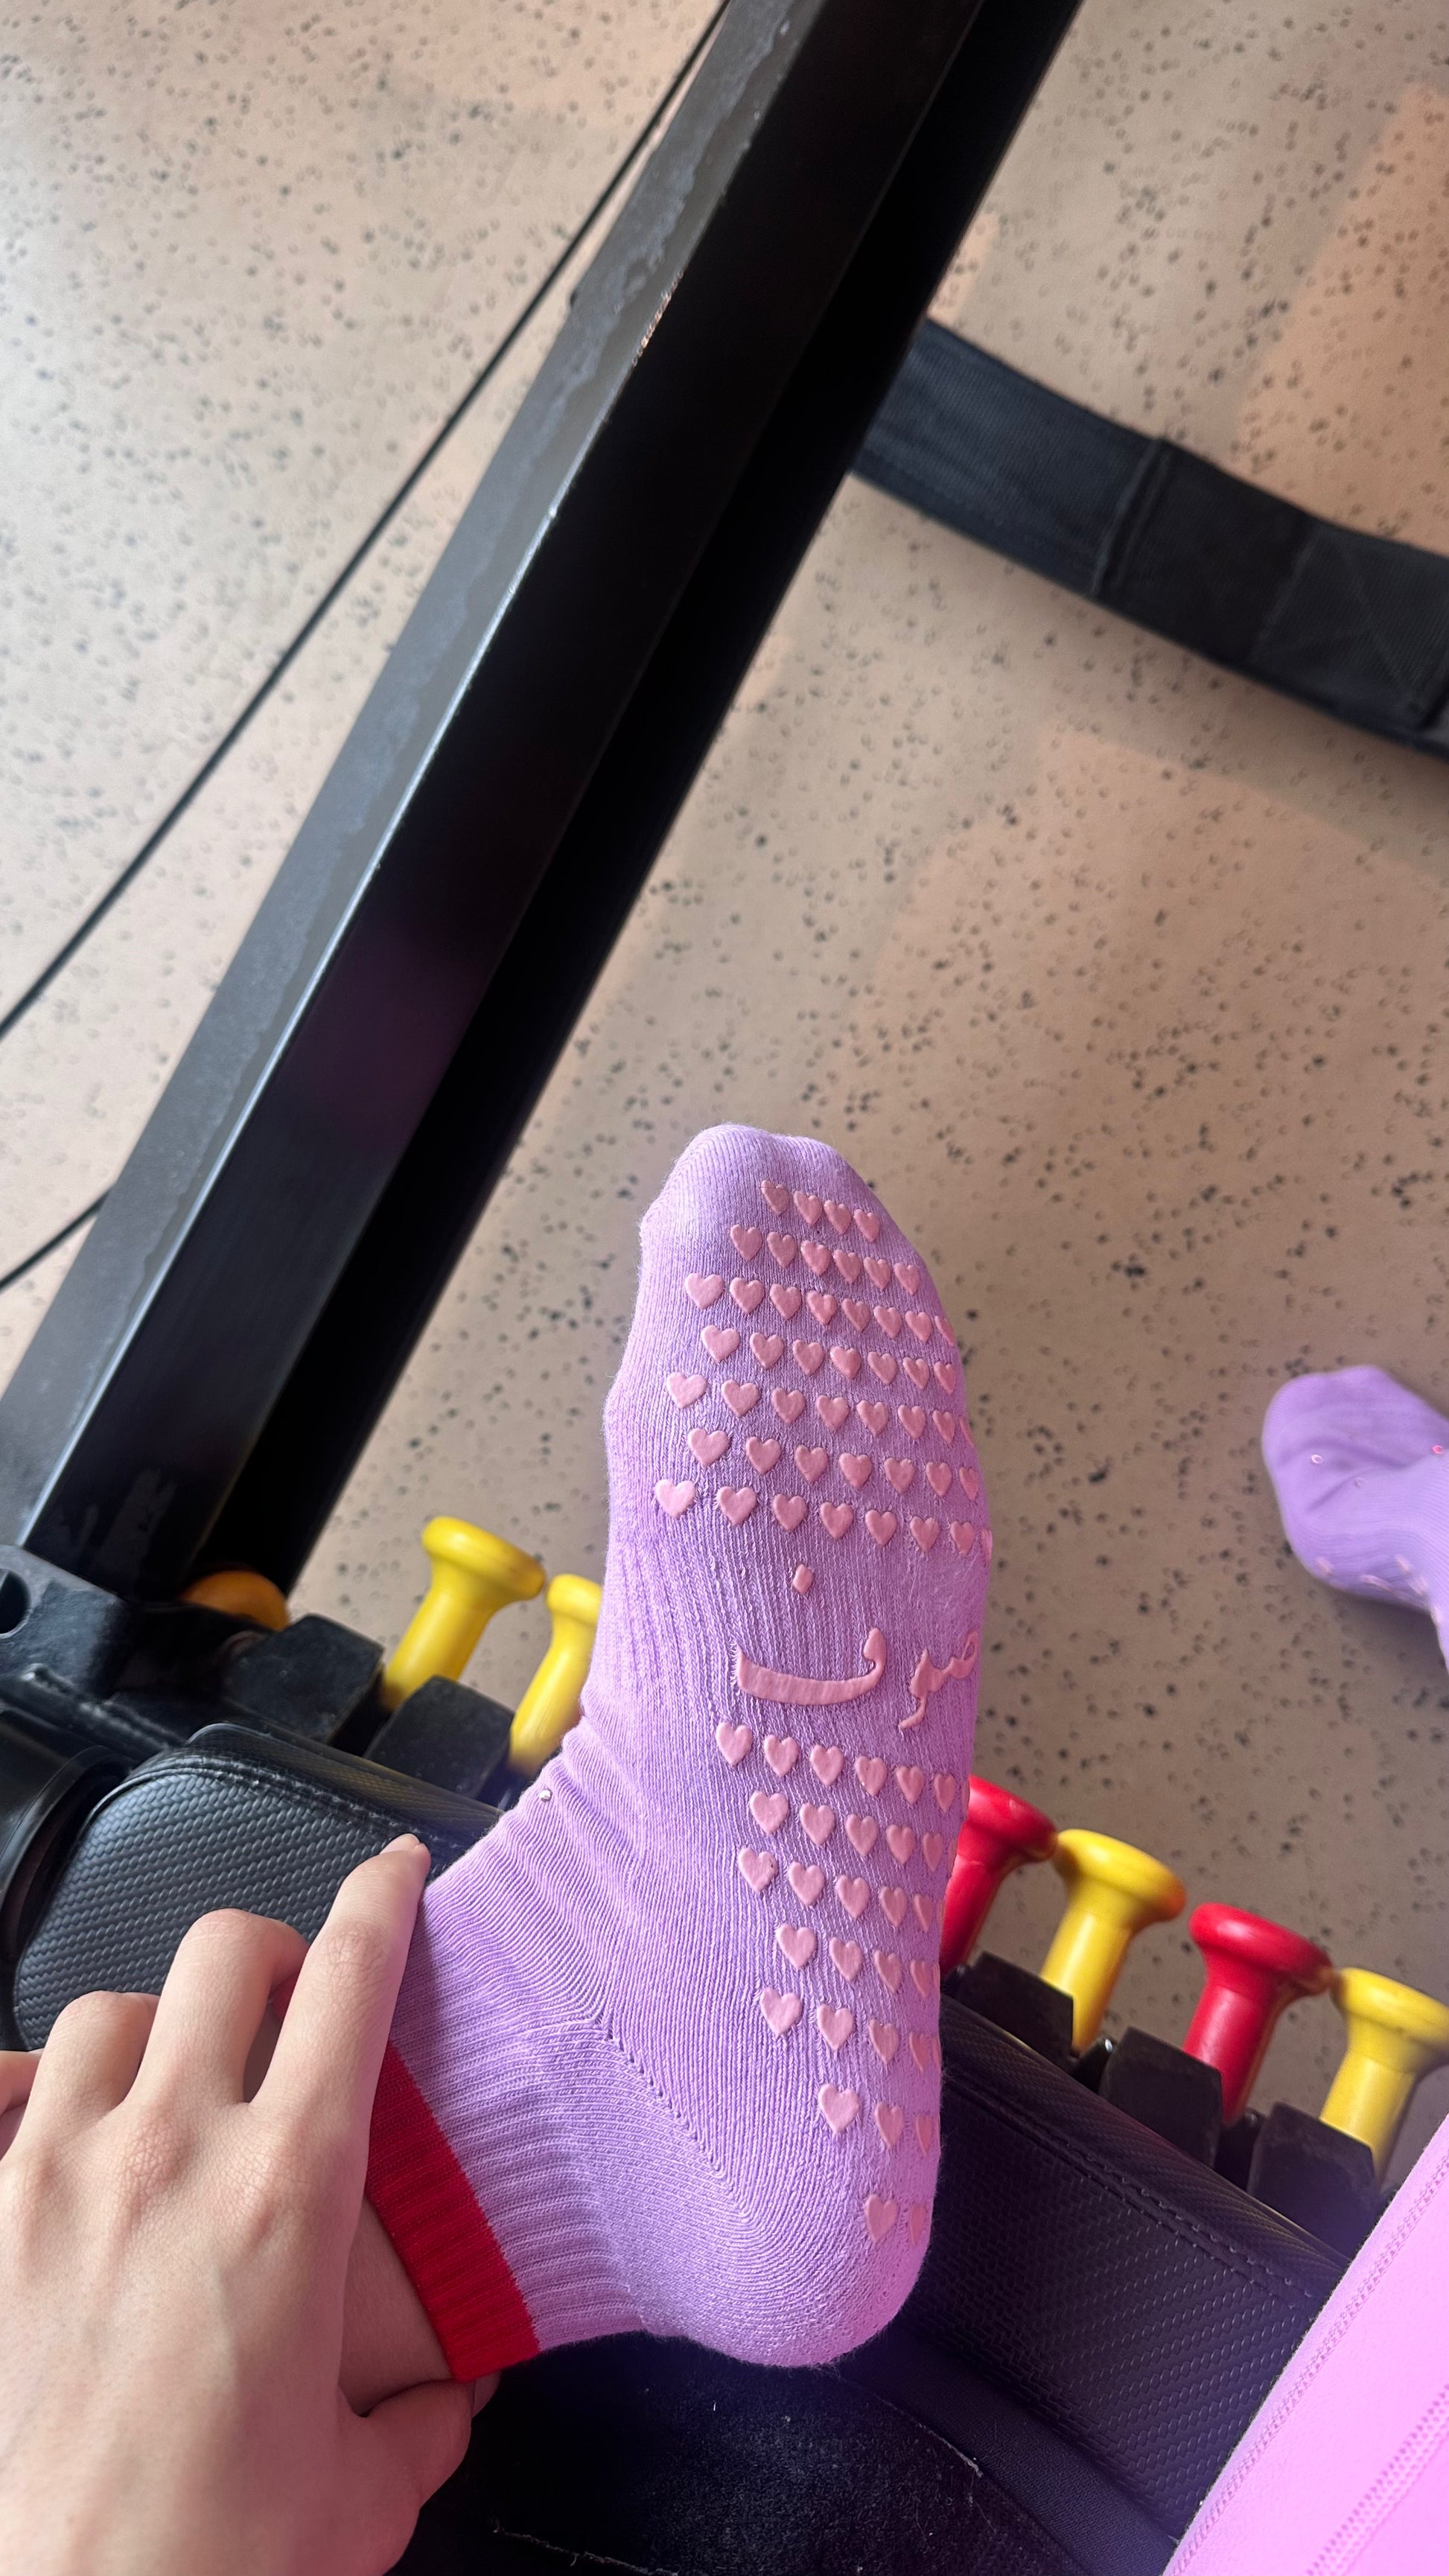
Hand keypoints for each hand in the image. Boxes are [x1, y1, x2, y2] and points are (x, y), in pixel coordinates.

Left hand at [0, 1837, 478, 2575]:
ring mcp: (56, 2177)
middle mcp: (170, 2152)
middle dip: (271, 1955)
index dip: (384, 1902)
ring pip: (108, 2009)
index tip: (397, 1875)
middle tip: (288, 2004)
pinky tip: (50, 2123)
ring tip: (173, 2077)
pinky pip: (3, 2090)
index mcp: (287, 2195)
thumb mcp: (358, 2497)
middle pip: (225, 1953)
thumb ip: (420, 2421)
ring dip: (156, 2026)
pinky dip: (30, 2089)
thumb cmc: (199, 2566)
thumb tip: (453, 2394)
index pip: (351, 1980)